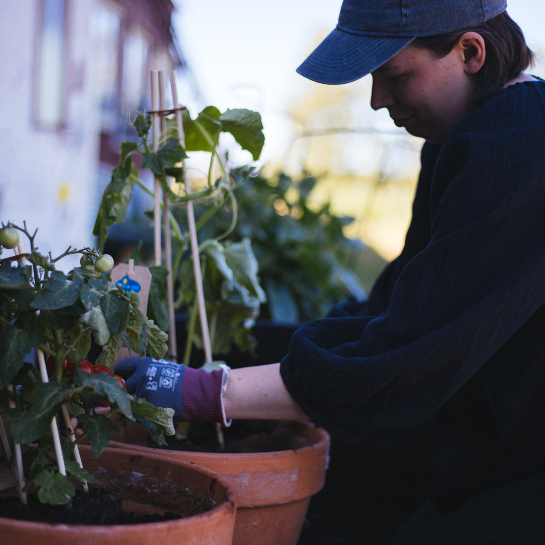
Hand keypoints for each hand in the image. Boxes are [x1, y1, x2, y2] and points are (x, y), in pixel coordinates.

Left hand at [114, 357, 228, 423]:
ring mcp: (142, 391)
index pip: (121, 368)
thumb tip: (133, 377)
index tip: (122, 380)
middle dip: (125, 392)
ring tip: (146, 405)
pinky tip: (151, 412)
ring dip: (132, 404)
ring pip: (128, 400)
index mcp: (144, 364)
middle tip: (131, 396)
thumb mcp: (163, 369)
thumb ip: (147, 372)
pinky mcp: (146, 407)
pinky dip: (140, 414)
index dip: (121, 376)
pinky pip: (136, 412)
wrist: (196, 392)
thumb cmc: (183, 381)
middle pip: (122, 386)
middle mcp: (140, 376)